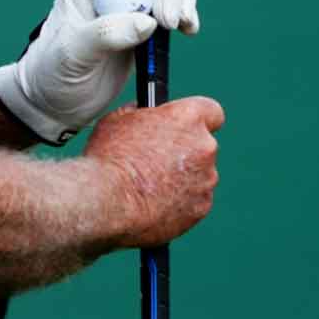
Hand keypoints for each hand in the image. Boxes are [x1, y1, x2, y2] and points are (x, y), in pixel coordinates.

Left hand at [0, 0, 202, 143]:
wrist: (55, 104)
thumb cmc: (51, 74)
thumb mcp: (71, 54)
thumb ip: (105, 34)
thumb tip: (147, 22)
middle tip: (173, 20)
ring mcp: (128, 9)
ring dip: (182, 1)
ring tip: (186, 26)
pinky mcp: (142, 30)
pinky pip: (170, 13)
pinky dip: (183, 18)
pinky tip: (188, 30)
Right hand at [82, 96, 224, 249]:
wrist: (106, 201)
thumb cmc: (109, 157)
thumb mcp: (119, 119)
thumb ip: (141, 112)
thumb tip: (143, 112)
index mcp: (189, 117)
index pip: (211, 111)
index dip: (198, 120)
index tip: (186, 128)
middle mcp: (205, 146)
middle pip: (203, 146)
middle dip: (185, 153)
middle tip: (158, 162)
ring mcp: (206, 178)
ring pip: (200, 176)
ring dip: (184, 179)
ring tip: (152, 187)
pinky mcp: (201, 206)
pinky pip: (195, 201)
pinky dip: (181, 203)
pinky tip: (156, 204)